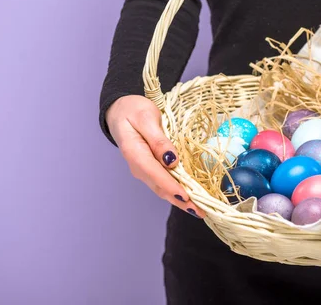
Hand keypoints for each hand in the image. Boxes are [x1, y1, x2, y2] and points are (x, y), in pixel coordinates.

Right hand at [106, 95, 204, 217]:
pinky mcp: (150, 169)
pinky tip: (190, 199)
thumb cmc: (133, 110)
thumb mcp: (146, 118)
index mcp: (134, 152)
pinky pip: (164, 183)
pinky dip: (177, 192)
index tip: (185, 196)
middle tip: (200, 211)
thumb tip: (171, 159)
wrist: (120, 111)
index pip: (154, 173)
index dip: (170, 186)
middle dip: (180, 200)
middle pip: (160, 186)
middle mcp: (138, 166)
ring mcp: (143, 169)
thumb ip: (158, 139)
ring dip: (180, 200)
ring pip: (162, 188)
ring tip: (199, 210)